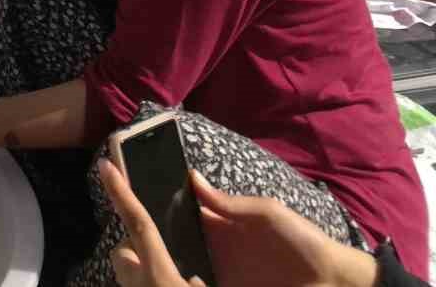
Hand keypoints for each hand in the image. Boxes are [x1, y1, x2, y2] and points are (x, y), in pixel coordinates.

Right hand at [99, 162, 378, 286]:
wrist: (333, 282)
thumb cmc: (302, 240)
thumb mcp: (267, 213)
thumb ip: (229, 202)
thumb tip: (191, 178)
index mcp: (221, 223)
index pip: (181, 208)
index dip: (157, 200)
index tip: (128, 191)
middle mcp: (212, 247)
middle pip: (172, 238)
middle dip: (148, 235)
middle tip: (122, 232)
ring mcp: (217, 272)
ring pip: (178, 265)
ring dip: (160, 263)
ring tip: (134, 261)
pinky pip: (196, 284)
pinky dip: (181, 282)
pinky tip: (163, 279)